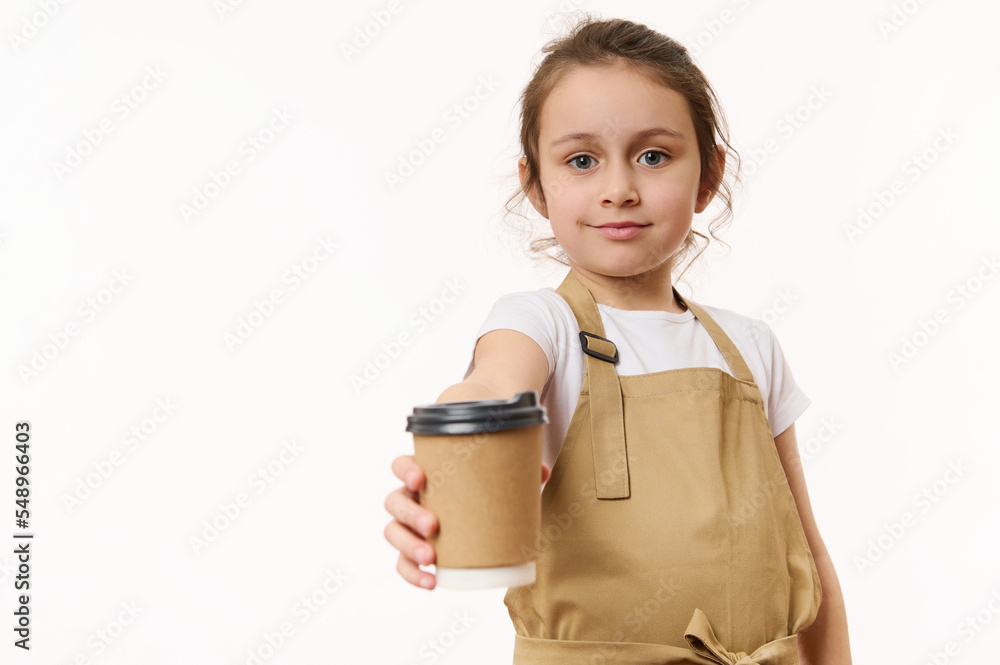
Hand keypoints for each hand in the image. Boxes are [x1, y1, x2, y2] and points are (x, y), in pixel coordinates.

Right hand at [384, 454, 550, 589]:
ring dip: (408, 545)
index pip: (402, 466)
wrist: (479, 523)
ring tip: (430, 557)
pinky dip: (413, 574)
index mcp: (425, 475)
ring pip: (392, 532)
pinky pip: (402, 564)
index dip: (405, 470)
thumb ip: (517, 475)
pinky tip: (431, 582)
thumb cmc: (480, 495)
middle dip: (410, 513)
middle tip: (432, 525)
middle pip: (394, 501)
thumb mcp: (498, 483)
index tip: (420, 478)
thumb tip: (541, 472)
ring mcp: (408, 527)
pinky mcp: (412, 553)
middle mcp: (410, 499)